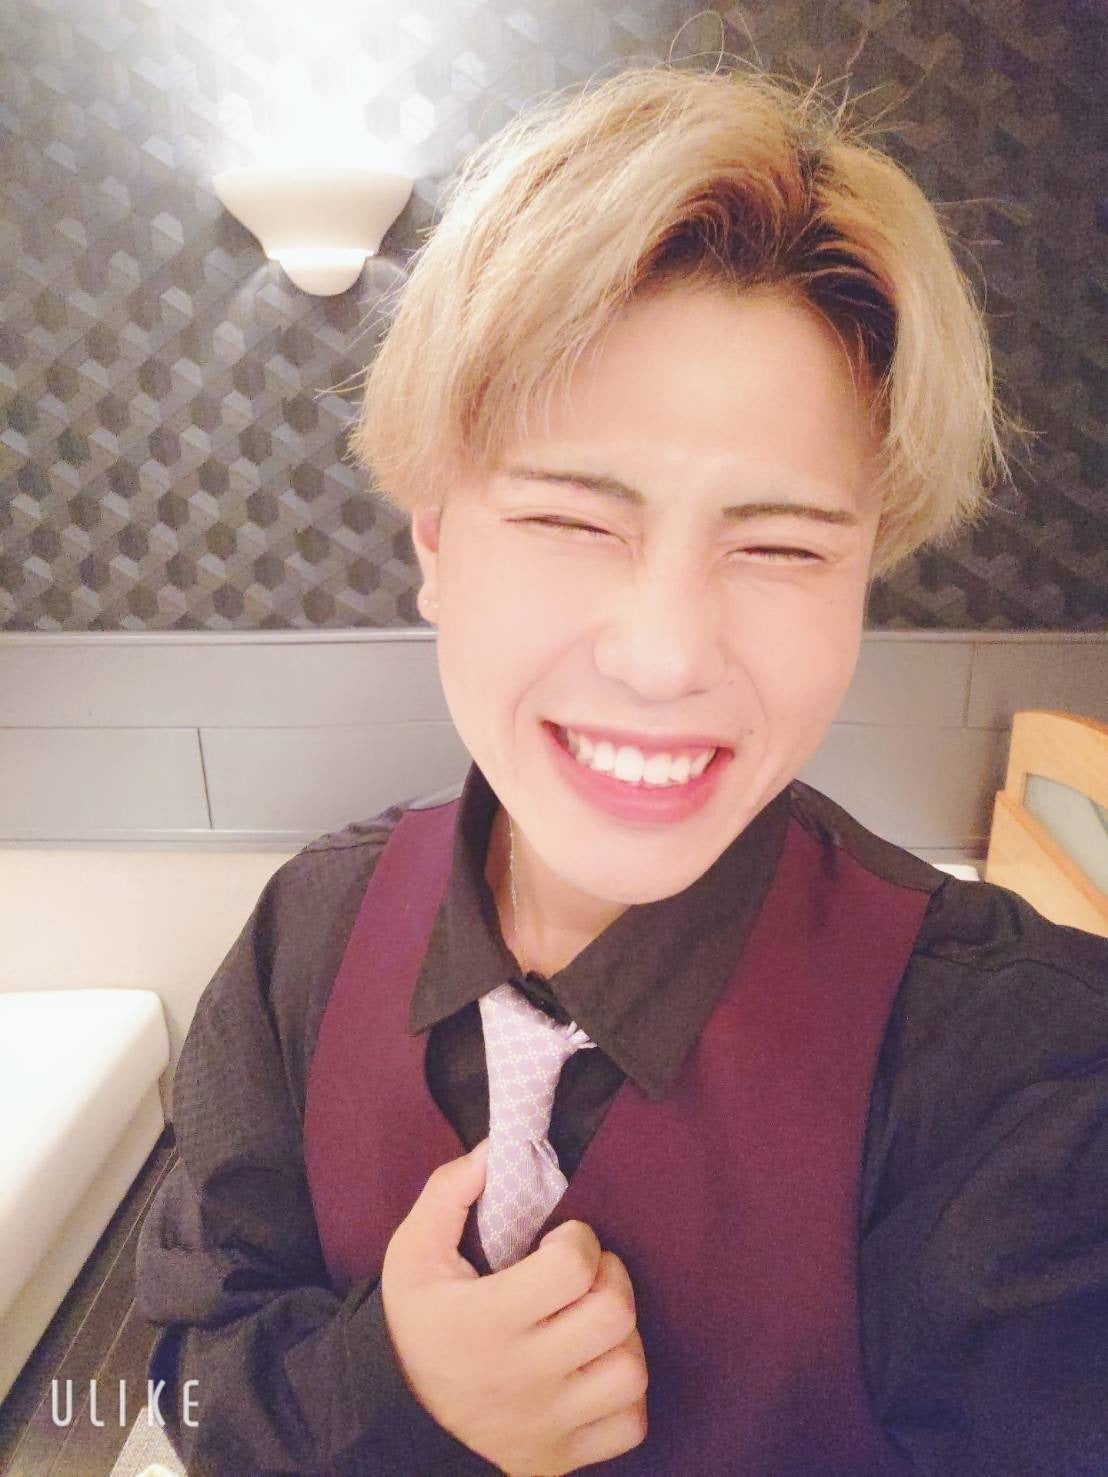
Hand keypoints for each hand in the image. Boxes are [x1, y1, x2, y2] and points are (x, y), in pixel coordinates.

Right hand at [380, 1139, 648, 1474]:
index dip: (577, 1240)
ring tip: (589, 1324)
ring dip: (621, 1337)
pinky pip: (630, 1424)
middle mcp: (521, 1378)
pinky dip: (623, 1395)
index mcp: (486, 1321)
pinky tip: (592, 1371)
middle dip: (610, 1278)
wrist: (397, 1418)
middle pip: (614, 1315)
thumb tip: (497, 1149)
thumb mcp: (414, 1253)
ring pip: (631, 1370)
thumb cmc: (416, 1324)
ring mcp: (546, 1424)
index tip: (557, 1242)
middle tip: (584, 1276)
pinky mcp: (559, 1460)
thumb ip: (449, 1192)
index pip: (573, 1268)